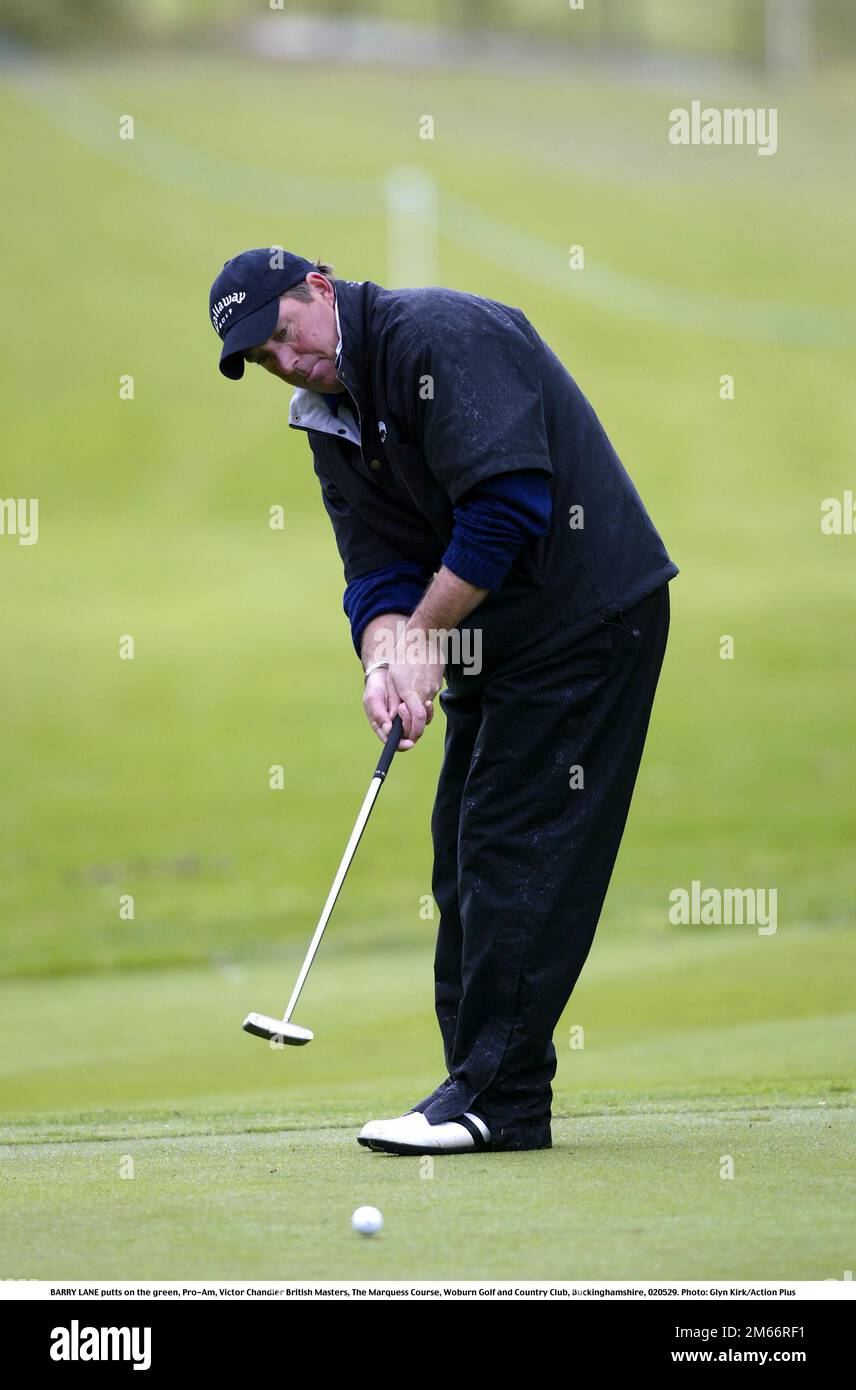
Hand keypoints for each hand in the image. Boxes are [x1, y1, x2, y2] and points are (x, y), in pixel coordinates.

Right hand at [363, 667, 421, 750]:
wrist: (384, 674)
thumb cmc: (375, 688)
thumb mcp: (372, 700)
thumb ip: (379, 715)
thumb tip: (388, 731)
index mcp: (383, 727)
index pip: (393, 742)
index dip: (402, 745)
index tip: (409, 743)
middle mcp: (396, 725)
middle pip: (408, 736)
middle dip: (409, 726)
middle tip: (403, 707)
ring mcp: (407, 717)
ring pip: (418, 726)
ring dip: (418, 718)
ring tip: (409, 703)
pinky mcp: (415, 709)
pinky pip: (424, 715)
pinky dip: (427, 711)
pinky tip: (426, 703)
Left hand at [386, 628, 443, 746]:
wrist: (424, 636)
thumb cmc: (404, 655)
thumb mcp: (392, 678)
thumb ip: (394, 700)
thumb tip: (394, 719)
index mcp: (411, 691)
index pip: (418, 720)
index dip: (413, 731)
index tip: (407, 734)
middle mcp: (425, 692)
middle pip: (422, 717)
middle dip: (412, 721)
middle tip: (400, 711)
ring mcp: (434, 687)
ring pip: (424, 705)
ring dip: (415, 704)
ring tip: (404, 687)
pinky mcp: (438, 682)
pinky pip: (428, 694)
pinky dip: (420, 694)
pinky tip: (415, 679)